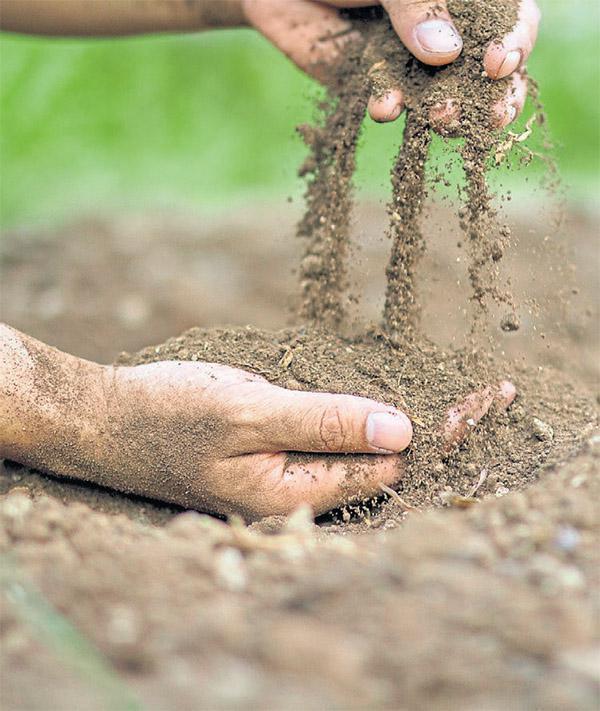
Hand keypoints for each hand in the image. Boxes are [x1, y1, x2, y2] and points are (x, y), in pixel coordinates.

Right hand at [97, 361, 515, 519]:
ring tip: (442, 401)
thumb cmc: (170, 415)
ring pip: (354, 452)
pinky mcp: (269, 459)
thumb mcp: (251, 413)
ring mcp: (282, 479)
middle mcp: (294, 498)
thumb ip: (325, 422)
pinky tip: (374, 403)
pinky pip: (326, 443)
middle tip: (481, 399)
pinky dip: (355, 420)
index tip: (481, 400)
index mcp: (294, 496)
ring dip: (391, 423)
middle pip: (378, 464)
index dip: (432, 433)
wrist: (106, 419)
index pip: (386, 466)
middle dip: (425, 431)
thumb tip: (402, 432)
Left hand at [243, 0, 539, 128]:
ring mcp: (412, 63)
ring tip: (439, 117)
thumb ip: (418, 3)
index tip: (499, 64)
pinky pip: (391, 104)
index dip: (515, 45)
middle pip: (487, 74)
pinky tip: (384, 107)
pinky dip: (389, 108)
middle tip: (492, 116)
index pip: (512, 23)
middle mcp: (446, 34)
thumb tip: (446, 54)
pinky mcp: (376, 85)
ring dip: (446, 113)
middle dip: (495, 98)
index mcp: (464, 2)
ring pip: (443, 97)